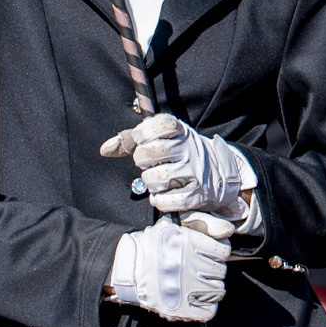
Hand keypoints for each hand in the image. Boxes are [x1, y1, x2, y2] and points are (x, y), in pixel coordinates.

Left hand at [99, 113, 252, 219]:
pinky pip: (165, 200)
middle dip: (142, 160)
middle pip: (150, 153)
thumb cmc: (181, 155)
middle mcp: (188, 148)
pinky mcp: (196, 194)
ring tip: (157, 179)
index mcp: (180, 130)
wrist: (220, 174)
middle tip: (148, 164)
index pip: (157, 125)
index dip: (142, 134)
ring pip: (154, 178)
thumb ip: (131, 141)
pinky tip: (163, 194)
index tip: (142, 140)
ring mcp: (194, 171)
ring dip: (150, 182)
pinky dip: (159, 200)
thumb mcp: (162, 139)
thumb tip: (105, 149)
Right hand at [107, 213, 232, 321]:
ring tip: (195, 285)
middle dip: (211, 271)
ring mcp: (186, 287)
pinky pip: (209, 310)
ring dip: (209, 289)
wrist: (128, 269)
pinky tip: (196, 300)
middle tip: (197, 271)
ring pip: (218, 291)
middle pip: (220, 271)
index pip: (223, 251)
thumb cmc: (153, 246)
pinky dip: (205, 307)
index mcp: (188, 242)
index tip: (207, 256)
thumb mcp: (174, 226)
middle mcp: (188, 263)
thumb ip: (203, 223)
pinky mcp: (182, 307)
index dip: (217, 254)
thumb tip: (229, 229)